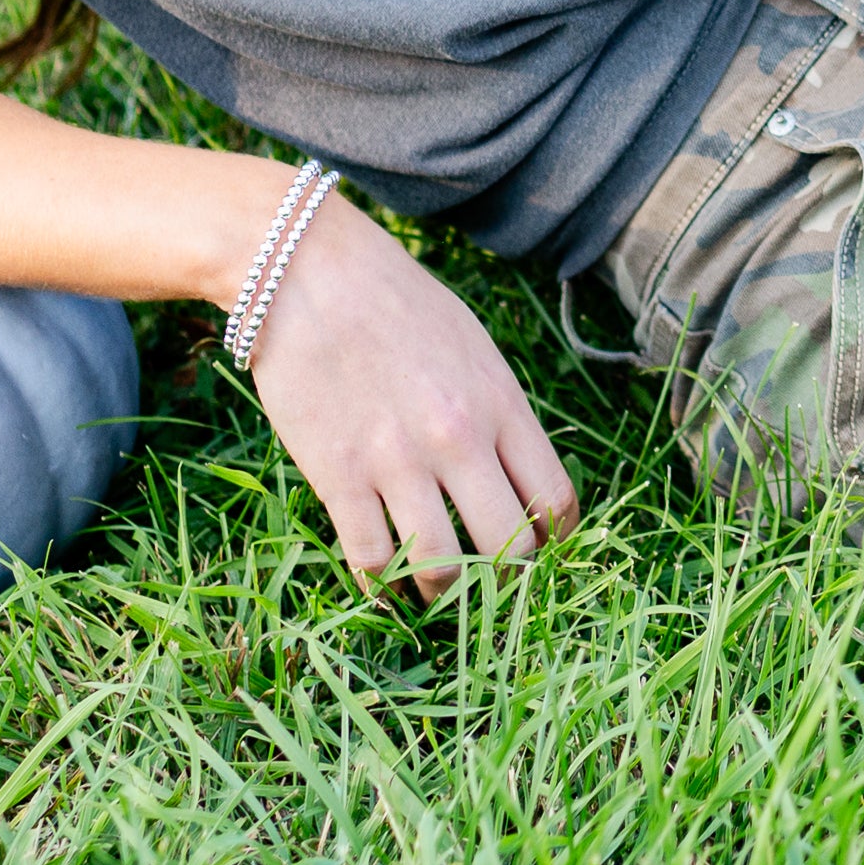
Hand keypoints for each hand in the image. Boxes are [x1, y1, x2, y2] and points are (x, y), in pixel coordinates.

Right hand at [244, 193, 579, 597]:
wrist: (308, 271)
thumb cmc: (394, 301)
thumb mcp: (472, 344)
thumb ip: (498, 409)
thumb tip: (516, 472)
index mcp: (501, 403)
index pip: (554, 499)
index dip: (555, 543)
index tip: (540, 552)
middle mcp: (459, 439)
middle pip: (509, 550)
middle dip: (506, 581)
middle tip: (490, 585)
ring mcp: (398, 461)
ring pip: (442, 568)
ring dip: (444, 593)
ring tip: (436, 591)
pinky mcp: (339, 476)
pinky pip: (372, 561)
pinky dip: (383, 589)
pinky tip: (385, 589)